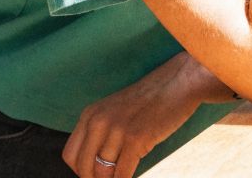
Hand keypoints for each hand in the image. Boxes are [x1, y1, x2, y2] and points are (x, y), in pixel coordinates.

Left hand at [62, 52, 231, 177]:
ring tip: (122, 175)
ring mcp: (118, 130)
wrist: (180, 83)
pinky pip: (122, 173)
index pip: (71, 155)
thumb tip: (96, 163)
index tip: (94, 174)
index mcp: (91, 114)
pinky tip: (133, 175)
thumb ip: (102, 130)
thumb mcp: (117, 109)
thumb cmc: (153, 99)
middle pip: (83, 167)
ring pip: (102, 173)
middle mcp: (99, 122)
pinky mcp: (137, 139)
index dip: (81, 170)